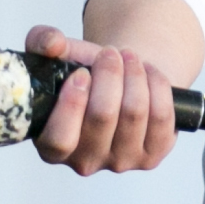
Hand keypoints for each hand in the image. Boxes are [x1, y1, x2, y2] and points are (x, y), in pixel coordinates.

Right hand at [27, 23, 177, 174]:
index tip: (82, 73)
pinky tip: (148, 72)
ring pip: (134, 112)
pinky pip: (161, 116)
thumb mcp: (57, 55)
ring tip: (128, 57)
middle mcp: (85, 161)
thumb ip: (42, 42)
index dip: (72, 104)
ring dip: (134, 74)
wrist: (122, 84)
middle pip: (102, 116)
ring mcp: (121, 161)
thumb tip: (52, 43)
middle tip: (110, 53)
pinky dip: (157, 85)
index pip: (60, 140)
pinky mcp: (153, 155)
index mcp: (51, 147)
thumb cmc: (84, 74)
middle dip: (109, 74)